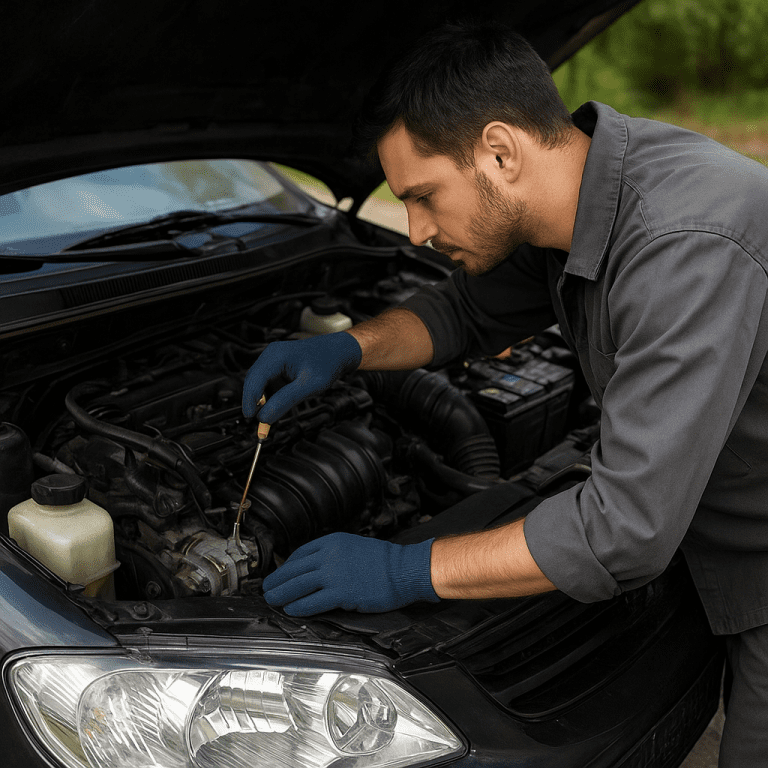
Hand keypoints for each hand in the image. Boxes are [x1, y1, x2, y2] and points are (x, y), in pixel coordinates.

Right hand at [242, 332, 361, 421]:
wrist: (338, 352)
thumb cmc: (327, 364)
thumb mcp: (309, 386)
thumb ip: (285, 401)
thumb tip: (264, 418)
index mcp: (275, 356)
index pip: (253, 381)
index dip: (249, 402)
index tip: (251, 420)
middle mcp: (270, 356)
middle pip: (253, 383)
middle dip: (255, 403)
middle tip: (262, 425)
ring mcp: (272, 360)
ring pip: (259, 384)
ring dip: (263, 401)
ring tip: (272, 417)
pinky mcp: (277, 367)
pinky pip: (268, 383)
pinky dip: (270, 397)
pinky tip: (277, 407)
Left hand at [262, 532, 438, 615]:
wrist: (403, 569)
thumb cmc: (383, 561)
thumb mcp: (353, 546)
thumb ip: (333, 555)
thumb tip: (316, 568)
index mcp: (332, 542)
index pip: (301, 554)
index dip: (287, 566)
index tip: (281, 573)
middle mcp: (329, 556)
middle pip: (295, 570)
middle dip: (277, 581)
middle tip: (267, 588)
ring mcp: (334, 575)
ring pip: (299, 586)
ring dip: (282, 594)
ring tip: (272, 600)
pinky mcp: (341, 593)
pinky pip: (313, 602)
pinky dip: (299, 607)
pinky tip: (292, 610)